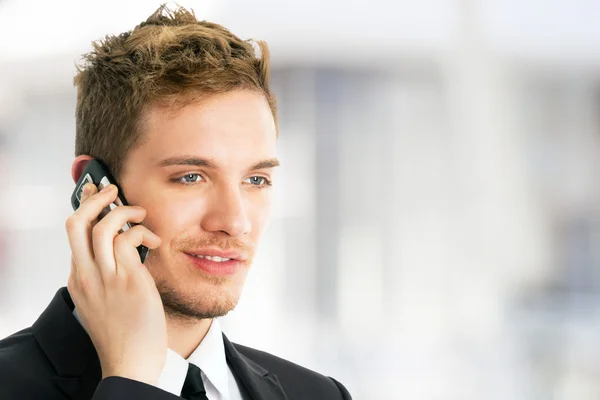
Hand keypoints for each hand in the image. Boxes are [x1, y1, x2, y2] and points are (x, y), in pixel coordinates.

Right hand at [65, 183, 165, 385]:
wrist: (130, 362)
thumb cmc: (125, 335)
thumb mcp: (105, 303)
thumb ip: (107, 277)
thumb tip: (126, 252)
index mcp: (79, 281)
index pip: (75, 236)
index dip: (87, 212)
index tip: (98, 198)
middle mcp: (86, 276)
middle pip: (75, 223)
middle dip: (93, 199)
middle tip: (111, 190)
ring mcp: (104, 278)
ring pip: (101, 226)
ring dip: (123, 211)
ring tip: (140, 213)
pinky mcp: (127, 280)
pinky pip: (128, 239)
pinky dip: (142, 231)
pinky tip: (155, 242)